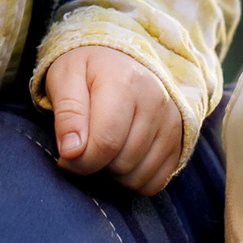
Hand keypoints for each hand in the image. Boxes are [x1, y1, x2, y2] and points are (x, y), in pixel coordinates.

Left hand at [42, 45, 179, 193]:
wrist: (122, 60)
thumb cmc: (88, 71)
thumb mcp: (64, 78)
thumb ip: (66, 114)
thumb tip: (71, 152)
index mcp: (125, 83)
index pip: (105, 143)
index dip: (79, 160)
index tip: (66, 154)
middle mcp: (156, 103)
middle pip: (122, 163)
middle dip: (96, 164)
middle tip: (85, 145)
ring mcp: (172, 123)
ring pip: (138, 176)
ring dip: (113, 173)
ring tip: (103, 148)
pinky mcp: (178, 141)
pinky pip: (155, 182)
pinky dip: (133, 180)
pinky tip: (120, 158)